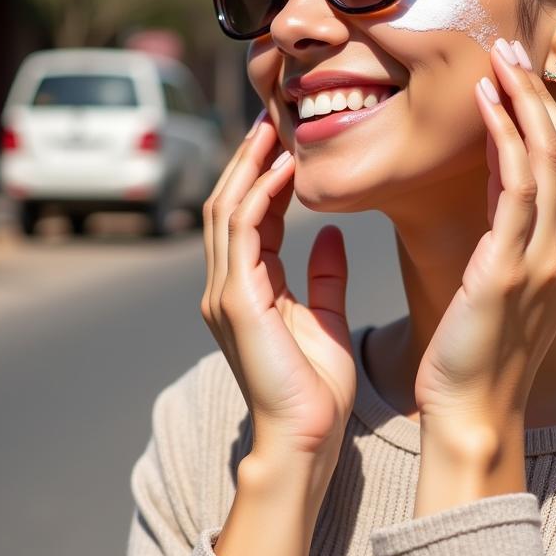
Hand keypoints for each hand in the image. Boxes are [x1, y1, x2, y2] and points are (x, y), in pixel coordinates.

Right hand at [199, 112, 355, 461]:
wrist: (306, 439)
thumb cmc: (316, 388)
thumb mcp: (325, 318)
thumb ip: (323, 276)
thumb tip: (330, 233)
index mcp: (247, 290)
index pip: (249, 218)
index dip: (264, 176)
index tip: (286, 140)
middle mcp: (226, 287)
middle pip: (229, 204)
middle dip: (248, 158)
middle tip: (272, 116)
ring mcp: (225, 294)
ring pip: (228, 210)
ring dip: (250, 166)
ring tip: (274, 128)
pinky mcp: (235, 303)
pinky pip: (242, 234)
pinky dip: (260, 196)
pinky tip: (284, 169)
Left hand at [413, 38, 555, 438]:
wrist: (475, 410)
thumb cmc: (481, 348)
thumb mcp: (504, 279)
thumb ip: (511, 228)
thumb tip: (497, 172)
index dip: (547, 114)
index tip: (519, 75)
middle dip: (540, 95)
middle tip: (510, 49)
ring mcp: (550, 261)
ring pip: (549, 159)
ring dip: (524, 103)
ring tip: (498, 62)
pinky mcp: (513, 269)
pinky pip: (518, 187)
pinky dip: (504, 138)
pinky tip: (485, 105)